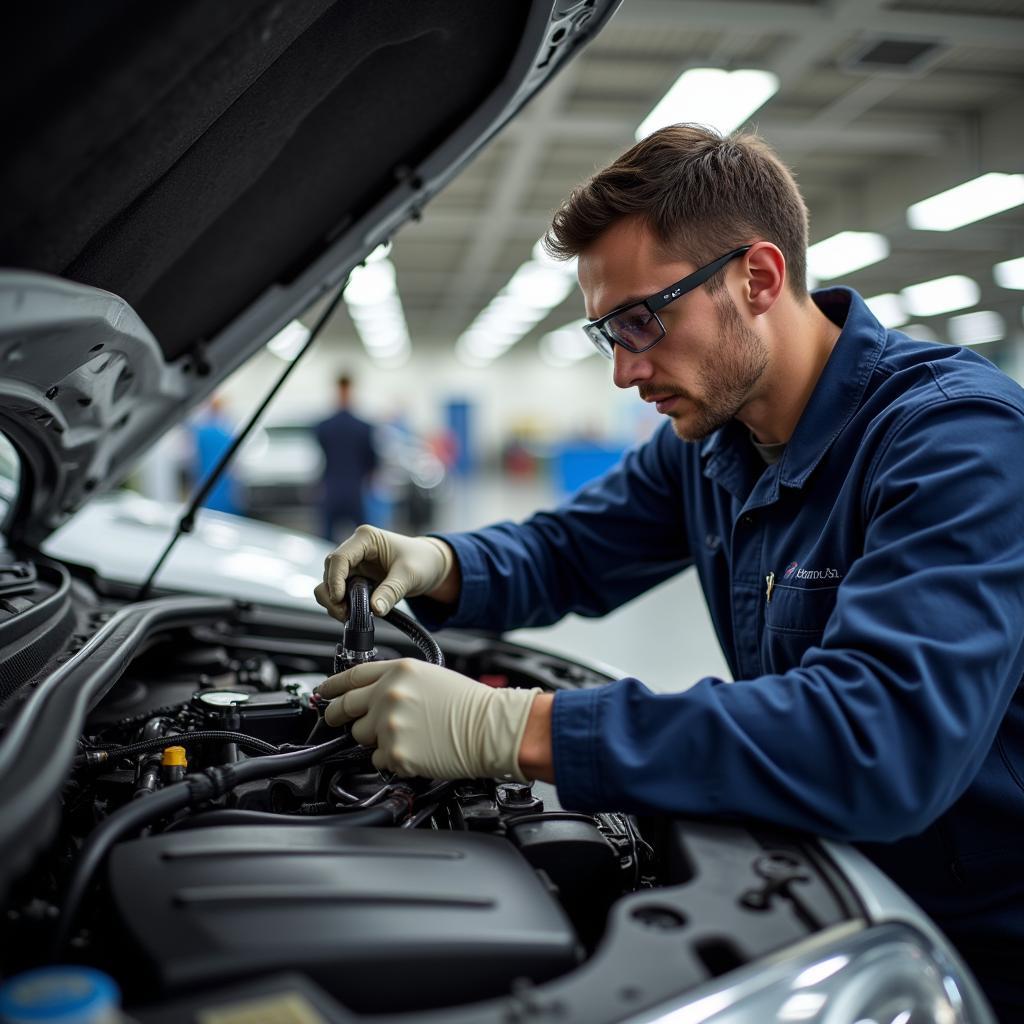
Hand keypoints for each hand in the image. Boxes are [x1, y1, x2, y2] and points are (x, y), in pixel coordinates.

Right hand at [314, 525, 454, 620]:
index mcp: (366, 538)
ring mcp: (355, 564)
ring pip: (330, 582)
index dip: (335, 580)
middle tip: (344, 613)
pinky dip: (342, 604)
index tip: (339, 599)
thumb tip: (375, 609)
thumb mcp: (409, 575)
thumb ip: (391, 591)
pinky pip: (340, 591)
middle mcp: (356, 549)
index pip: (339, 557)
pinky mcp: (356, 578)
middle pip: (330, 570)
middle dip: (332, 594)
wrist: (432, 566)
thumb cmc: (423, 561)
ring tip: (348, 616)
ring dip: (334, 601)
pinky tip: (352, 613)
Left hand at [317, 658, 539, 780]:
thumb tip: (370, 695)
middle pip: (345, 707)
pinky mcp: (395, 753)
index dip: (332, 686)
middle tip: (336, 719)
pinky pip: (378, 760)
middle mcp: (389, 694)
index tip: (323, 692)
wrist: (490, 728)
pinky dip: (391, 759)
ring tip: (405, 735)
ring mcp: (389, 725)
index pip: (351, 676)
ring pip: (361, 736)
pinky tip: (414, 750)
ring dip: (374, 738)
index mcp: (399, 671)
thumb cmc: (469, 704)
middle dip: (337, 715)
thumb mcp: (429, 676)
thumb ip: (395, 682)